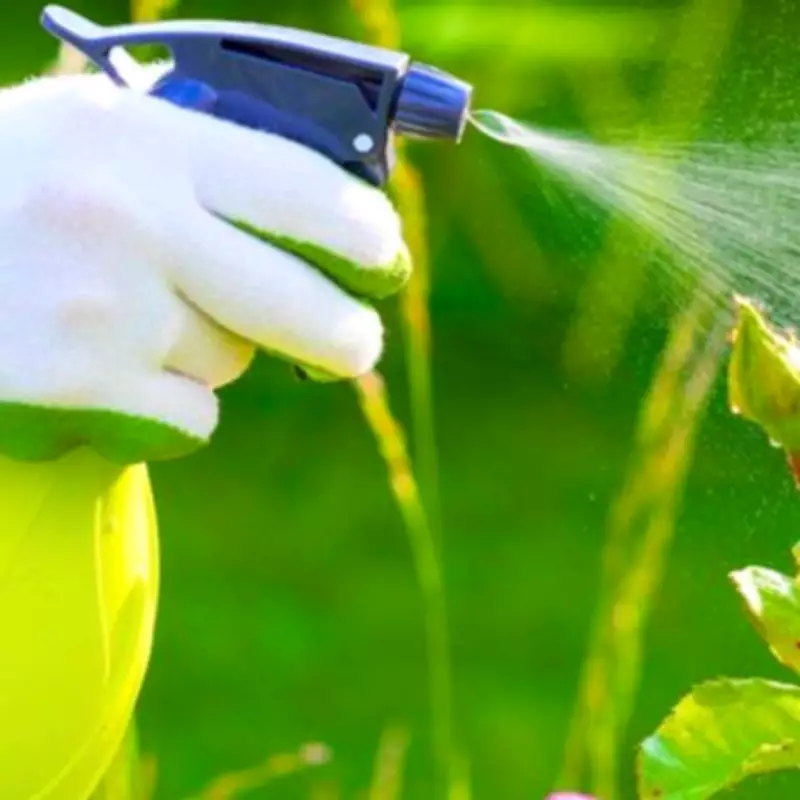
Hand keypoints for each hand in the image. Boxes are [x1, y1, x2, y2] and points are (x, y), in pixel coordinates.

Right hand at [0, 70, 409, 462]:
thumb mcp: (85, 136)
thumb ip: (188, 162)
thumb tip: (302, 206)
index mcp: (145, 143)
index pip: (302, 190)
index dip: (363, 234)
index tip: (386, 259)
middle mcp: (134, 225)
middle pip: (300, 304)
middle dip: (345, 335)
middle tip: (359, 346)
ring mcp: (108, 314)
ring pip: (230, 360)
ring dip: (209, 350)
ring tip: (132, 319)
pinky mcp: (80, 390)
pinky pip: (187, 414)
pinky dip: (168, 403)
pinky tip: (108, 368)